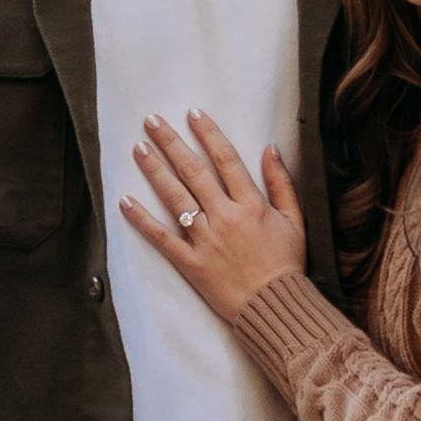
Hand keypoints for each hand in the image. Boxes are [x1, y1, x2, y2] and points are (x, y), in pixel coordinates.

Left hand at [121, 108, 310, 320]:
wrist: (275, 306)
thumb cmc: (287, 264)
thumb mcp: (295, 220)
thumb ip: (281, 183)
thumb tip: (270, 148)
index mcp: (251, 204)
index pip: (225, 159)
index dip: (208, 133)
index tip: (192, 113)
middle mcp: (225, 216)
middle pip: (194, 171)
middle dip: (171, 143)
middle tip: (152, 121)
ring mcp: (206, 239)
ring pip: (175, 198)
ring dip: (155, 170)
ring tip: (138, 148)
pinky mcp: (191, 263)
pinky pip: (162, 238)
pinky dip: (142, 220)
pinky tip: (125, 201)